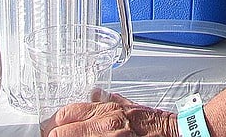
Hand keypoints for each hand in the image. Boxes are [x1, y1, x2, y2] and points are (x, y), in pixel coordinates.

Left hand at [44, 93, 176, 136]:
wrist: (174, 133)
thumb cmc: (153, 123)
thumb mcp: (129, 104)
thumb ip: (108, 100)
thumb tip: (93, 93)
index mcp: (106, 110)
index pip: (65, 114)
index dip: (54, 124)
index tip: (52, 129)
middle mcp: (104, 125)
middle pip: (60, 133)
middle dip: (56, 135)